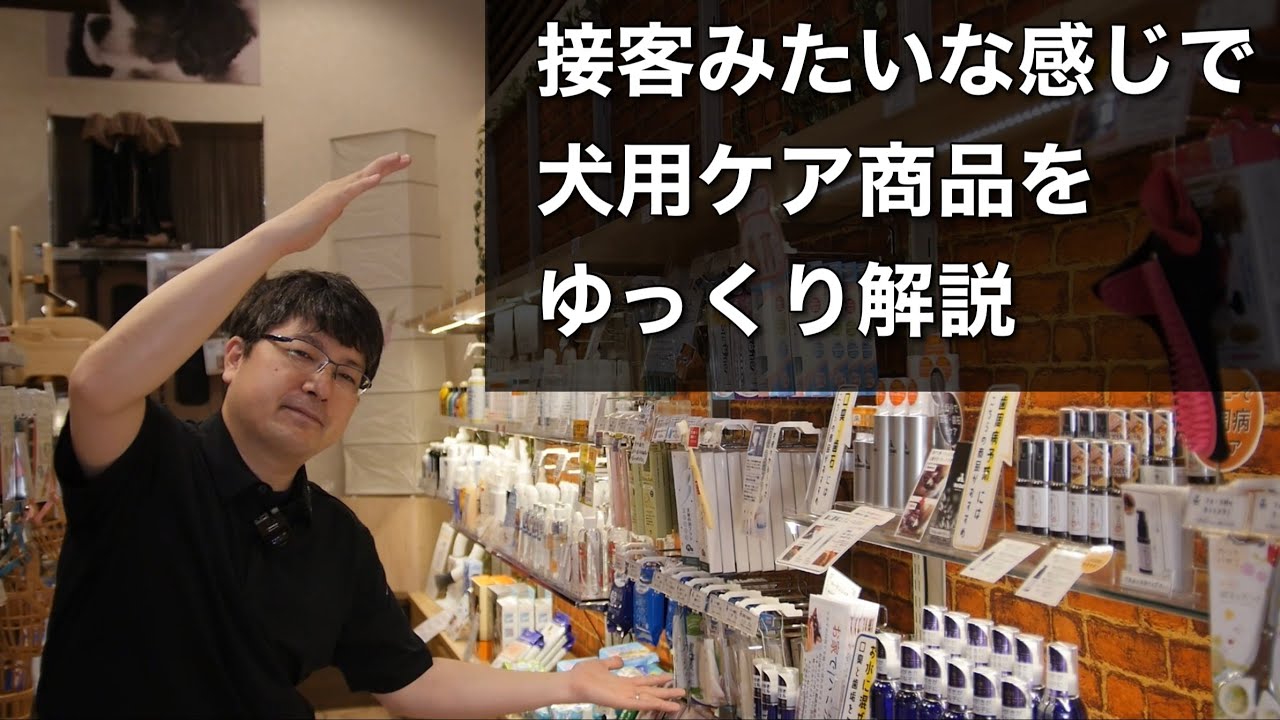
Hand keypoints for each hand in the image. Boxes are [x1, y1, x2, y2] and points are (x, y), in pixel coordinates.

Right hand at [262, 152, 411, 254]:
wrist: (280, 236)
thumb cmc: (299, 231)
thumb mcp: (323, 220)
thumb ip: (332, 212)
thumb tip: (337, 209)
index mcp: (337, 192)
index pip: (364, 178)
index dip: (383, 170)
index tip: (399, 163)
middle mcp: (337, 188)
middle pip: (368, 172)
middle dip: (388, 164)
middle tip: (408, 158)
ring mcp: (334, 193)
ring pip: (362, 176)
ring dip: (381, 167)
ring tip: (397, 158)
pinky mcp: (330, 202)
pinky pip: (351, 191)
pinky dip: (365, 183)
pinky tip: (378, 178)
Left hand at [564, 657, 684, 713]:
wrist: (573, 683)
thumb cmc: (584, 675)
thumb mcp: (602, 665)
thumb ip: (612, 663)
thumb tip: (620, 661)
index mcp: (624, 682)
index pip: (645, 681)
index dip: (658, 680)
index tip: (670, 677)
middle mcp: (627, 691)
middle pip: (651, 691)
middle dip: (666, 692)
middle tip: (682, 692)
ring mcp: (625, 697)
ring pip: (649, 699)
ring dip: (663, 701)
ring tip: (678, 703)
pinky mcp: (621, 702)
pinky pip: (639, 704)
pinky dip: (651, 704)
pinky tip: (662, 705)